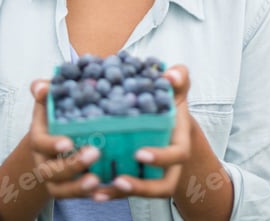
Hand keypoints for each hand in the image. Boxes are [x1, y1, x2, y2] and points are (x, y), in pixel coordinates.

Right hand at [28, 80, 102, 197]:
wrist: (54, 137)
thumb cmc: (56, 114)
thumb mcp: (50, 100)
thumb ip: (46, 91)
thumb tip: (42, 86)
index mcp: (39, 137)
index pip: (40, 143)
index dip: (52, 144)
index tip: (68, 142)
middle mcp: (43, 160)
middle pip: (50, 170)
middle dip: (71, 165)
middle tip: (94, 153)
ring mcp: (53, 177)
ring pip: (60, 189)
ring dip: (77, 186)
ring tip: (96, 180)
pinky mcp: (66, 187)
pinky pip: (73, 196)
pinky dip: (87, 196)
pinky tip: (102, 191)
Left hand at [89, 65, 191, 202]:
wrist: (166, 116)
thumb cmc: (169, 100)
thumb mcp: (176, 86)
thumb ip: (178, 77)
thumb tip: (170, 75)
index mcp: (179, 142)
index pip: (176, 155)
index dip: (161, 157)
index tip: (139, 153)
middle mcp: (168, 163)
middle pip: (162, 186)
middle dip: (142, 187)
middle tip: (119, 180)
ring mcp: (151, 172)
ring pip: (139, 191)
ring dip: (119, 194)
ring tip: (98, 191)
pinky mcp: (135, 175)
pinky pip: (124, 189)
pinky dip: (108, 191)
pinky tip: (91, 189)